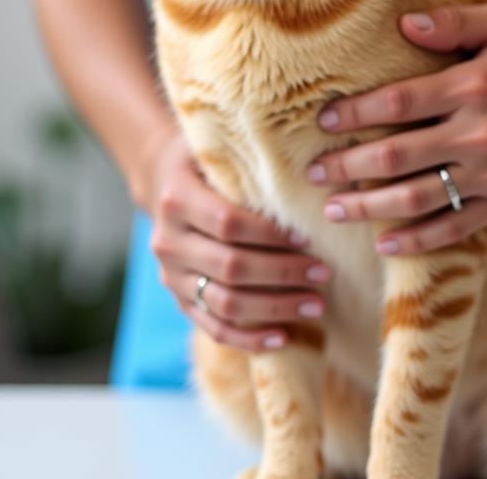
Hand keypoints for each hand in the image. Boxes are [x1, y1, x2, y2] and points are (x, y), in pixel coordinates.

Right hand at [143, 134, 332, 352]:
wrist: (163, 181)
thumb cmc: (205, 160)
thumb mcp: (216, 147)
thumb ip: (248, 159)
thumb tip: (308, 168)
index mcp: (177, 198)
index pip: (228, 223)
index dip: (270, 234)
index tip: (308, 237)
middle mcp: (167, 241)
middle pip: (231, 267)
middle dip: (283, 273)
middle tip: (324, 273)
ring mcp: (171, 276)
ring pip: (225, 303)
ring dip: (275, 307)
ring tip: (316, 304)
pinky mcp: (179, 300)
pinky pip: (214, 328)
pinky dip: (249, 338)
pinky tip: (283, 336)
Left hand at [307, 3, 486, 255]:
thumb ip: (453, 21)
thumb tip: (403, 24)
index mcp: (474, 85)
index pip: (398, 101)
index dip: (355, 111)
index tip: (323, 120)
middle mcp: (481, 133)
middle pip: (397, 154)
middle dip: (347, 164)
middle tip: (312, 171)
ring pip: (418, 196)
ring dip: (369, 206)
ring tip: (333, 209)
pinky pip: (456, 227)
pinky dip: (419, 239)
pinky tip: (386, 244)